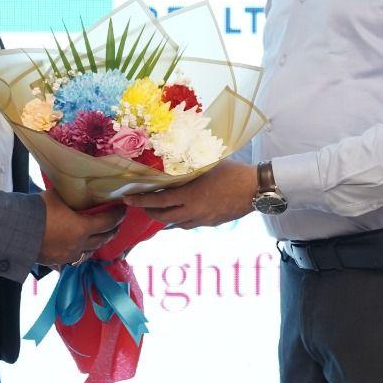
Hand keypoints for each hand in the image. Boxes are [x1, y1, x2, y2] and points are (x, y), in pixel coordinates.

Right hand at [36, 189, 124, 266]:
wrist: (16, 231)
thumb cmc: (38, 211)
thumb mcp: (57, 197)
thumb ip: (70, 195)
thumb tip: (76, 186)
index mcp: (82, 228)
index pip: (107, 222)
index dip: (118, 215)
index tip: (123, 209)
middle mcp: (79, 245)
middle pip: (103, 239)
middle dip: (112, 230)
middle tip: (115, 222)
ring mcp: (69, 255)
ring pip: (91, 251)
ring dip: (98, 242)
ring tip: (100, 235)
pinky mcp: (58, 262)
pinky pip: (76, 257)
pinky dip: (82, 250)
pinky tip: (81, 246)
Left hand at [122, 158, 256, 228]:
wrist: (255, 189)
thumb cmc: (232, 171)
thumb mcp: (207, 164)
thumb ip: (188, 165)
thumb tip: (173, 158)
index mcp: (189, 195)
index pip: (157, 200)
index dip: (140, 201)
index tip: (126, 199)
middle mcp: (193, 211)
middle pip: (163, 217)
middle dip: (149, 211)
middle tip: (141, 204)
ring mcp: (203, 219)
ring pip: (176, 224)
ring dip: (165, 218)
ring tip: (159, 210)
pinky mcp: (212, 223)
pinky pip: (190, 224)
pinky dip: (181, 220)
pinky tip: (182, 213)